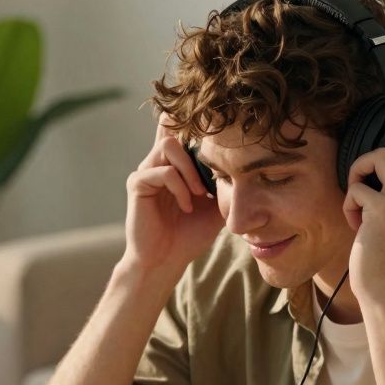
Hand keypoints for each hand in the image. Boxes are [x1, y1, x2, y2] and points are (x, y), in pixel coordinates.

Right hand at [120, 112, 225, 276]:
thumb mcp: (216, 205)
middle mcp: (157, 162)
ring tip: (199, 194)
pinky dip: (180, 187)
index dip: (195, 124)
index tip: (218, 130)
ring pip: (169, 145)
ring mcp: (145, 171)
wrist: (167, 260)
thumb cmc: (190, 235)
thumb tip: (247, 164)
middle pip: (177, 131)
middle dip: (199, 153)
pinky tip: (187, 206)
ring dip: (190, 169)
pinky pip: (163, 172)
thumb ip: (224, 181)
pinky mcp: (137, 184)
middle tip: (210, 184)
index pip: (180, 129)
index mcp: (174, 165)